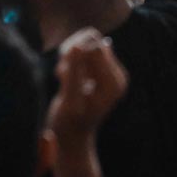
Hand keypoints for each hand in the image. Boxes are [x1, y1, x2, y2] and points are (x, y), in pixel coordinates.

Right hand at [47, 28, 128, 143]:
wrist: (70, 136)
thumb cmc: (69, 122)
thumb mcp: (70, 100)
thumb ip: (74, 73)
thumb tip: (77, 45)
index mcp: (114, 82)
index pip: (95, 47)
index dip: (74, 54)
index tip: (63, 72)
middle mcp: (115, 74)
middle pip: (92, 40)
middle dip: (72, 53)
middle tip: (61, 74)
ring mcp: (106, 72)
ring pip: (84, 42)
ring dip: (68, 57)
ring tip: (62, 78)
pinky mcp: (96, 70)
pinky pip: (80, 50)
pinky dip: (68, 61)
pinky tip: (64, 79)